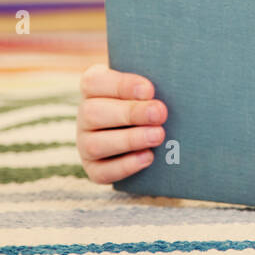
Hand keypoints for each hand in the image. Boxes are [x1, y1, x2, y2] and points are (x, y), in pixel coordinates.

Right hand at [76, 64, 167, 182]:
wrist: (149, 134)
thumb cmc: (151, 102)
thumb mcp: (148, 90)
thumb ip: (150, 88)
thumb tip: (170, 87)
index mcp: (94, 89)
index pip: (94, 82)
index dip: (121, 85)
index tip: (149, 90)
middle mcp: (85, 116)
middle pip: (93, 113)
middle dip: (130, 114)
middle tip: (160, 113)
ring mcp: (85, 144)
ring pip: (95, 144)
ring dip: (129, 140)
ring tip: (158, 135)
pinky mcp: (94, 169)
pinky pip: (102, 172)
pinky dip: (126, 166)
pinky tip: (148, 157)